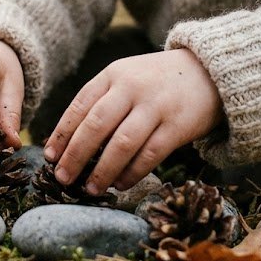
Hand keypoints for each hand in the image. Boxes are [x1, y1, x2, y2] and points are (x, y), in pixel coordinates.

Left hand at [43, 48, 223, 193]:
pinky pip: (149, 154)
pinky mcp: (177, 125)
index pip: (80, 105)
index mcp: (114, 74)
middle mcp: (132, 87)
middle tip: (62, 178)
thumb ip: (102, 101)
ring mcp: (156, 106)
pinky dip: (132, 173)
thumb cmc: (157, 81)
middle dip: (75, 155)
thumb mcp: (127, 77)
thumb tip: (68, 142)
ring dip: (102, 170)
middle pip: (96, 125)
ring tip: (90, 189)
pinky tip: (120, 184)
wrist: (210, 71)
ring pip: (122, 143)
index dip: (62, 133)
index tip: (50, 156)